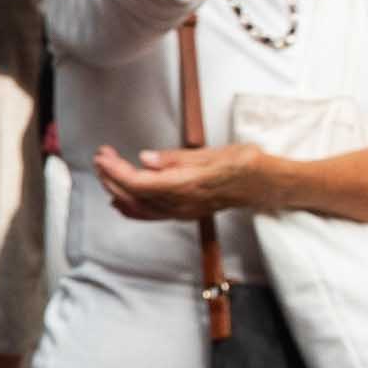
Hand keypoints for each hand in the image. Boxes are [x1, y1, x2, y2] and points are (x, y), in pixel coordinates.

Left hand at [96, 140, 272, 222]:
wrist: (265, 185)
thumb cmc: (244, 164)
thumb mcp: (211, 152)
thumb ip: (175, 159)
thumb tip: (145, 159)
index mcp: (185, 186)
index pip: (138, 182)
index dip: (115, 170)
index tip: (102, 156)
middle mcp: (180, 204)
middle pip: (133, 196)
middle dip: (111, 177)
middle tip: (101, 157)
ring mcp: (181, 212)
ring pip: (138, 207)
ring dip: (116, 190)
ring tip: (105, 172)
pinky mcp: (183, 213)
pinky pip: (150, 215)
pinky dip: (130, 208)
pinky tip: (119, 200)